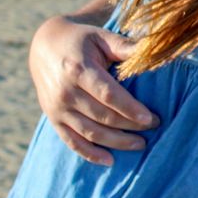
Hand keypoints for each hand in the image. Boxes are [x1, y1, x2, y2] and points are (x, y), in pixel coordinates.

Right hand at [29, 15, 157, 165]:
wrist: (44, 46)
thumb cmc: (81, 40)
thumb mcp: (102, 37)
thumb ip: (125, 47)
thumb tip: (153, 50)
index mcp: (78, 70)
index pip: (108, 95)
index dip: (130, 109)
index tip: (150, 119)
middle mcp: (65, 92)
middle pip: (102, 116)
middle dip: (130, 126)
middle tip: (154, 128)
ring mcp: (57, 108)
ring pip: (90, 132)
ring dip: (116, 142)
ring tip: (140, 144)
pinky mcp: (53, 118)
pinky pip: (71, 141)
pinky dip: (90, 154)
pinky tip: (110, 161)